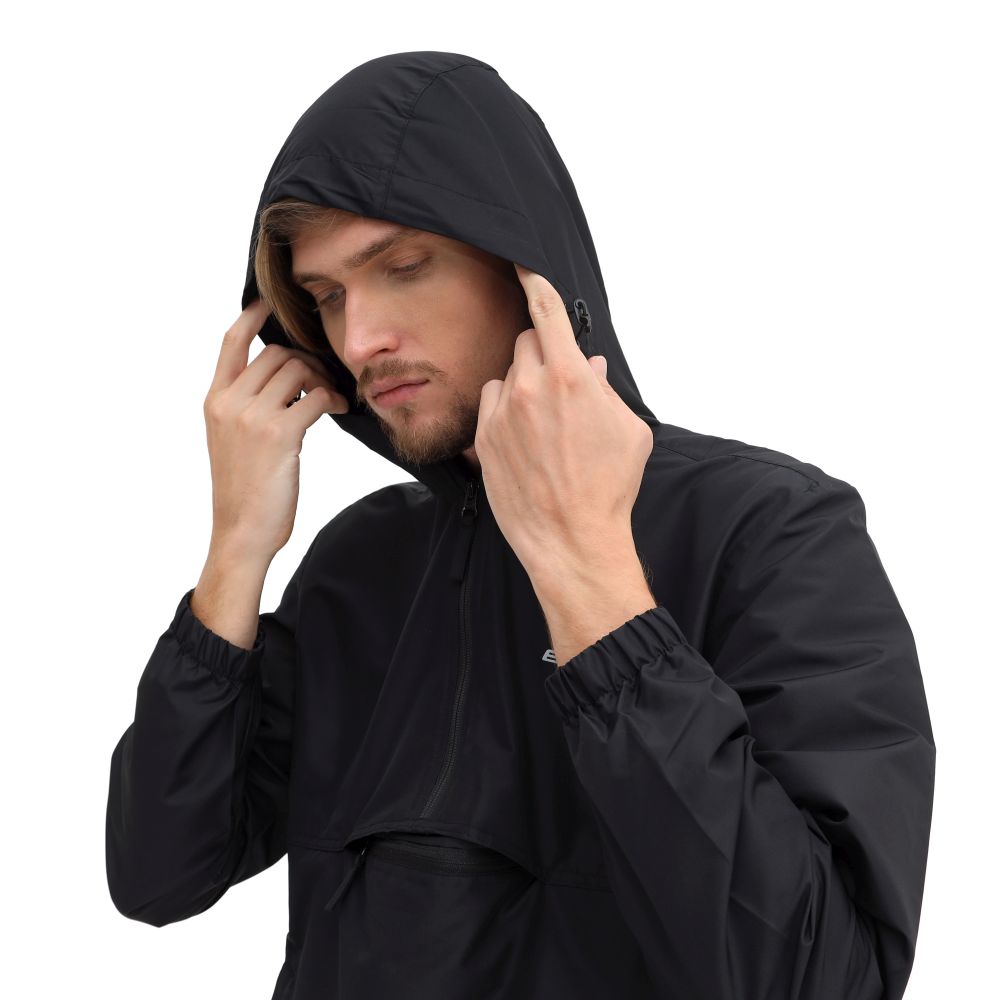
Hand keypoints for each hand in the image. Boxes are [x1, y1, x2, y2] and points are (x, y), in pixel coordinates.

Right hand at [202, 299, 348, 563]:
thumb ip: (245, 406)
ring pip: (296, 369)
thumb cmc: (244, 490)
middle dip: (305, 360)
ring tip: (329, 399)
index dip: (252, 315)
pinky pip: (315, 396)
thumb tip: (282, 379)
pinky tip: (337, 408)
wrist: (241, 532)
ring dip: (321, 379)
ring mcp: (251, 417)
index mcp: (214, 401)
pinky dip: (332, 398)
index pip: (231, 342)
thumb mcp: (231, 440)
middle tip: (320, 381)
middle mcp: (228, 402)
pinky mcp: (279, 434)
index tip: (269, 302)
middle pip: (276, 353)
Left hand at [475, 265, 652, 580]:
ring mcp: (501, 413)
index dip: (534, 281)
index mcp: (570, 377)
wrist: (571, 538)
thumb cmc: (608, 486)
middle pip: (527, 342)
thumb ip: (606, 389)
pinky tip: (525, 441)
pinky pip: (491, 404)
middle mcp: (530, 387)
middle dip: (543, 353)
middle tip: (559, 386)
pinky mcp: (483, 438)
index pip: (546, 311)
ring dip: (523, 386)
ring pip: (507, 375)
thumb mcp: (629, 431)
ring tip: (543, 426)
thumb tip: (589, 367)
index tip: (522, 265)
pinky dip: (506, 411)